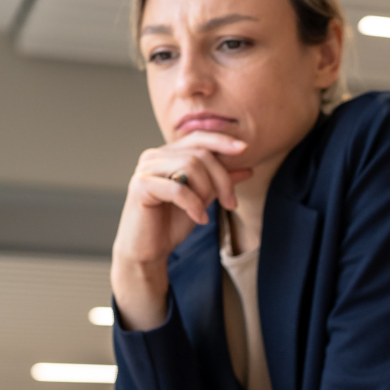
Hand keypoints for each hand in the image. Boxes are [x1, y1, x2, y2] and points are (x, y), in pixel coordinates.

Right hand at [111, 132, 251, 330]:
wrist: (148, 251)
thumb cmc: (170, 223)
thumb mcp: (203, 199)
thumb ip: (220, 182)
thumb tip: (248, 168)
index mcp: (167, 154)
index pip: (198, 138)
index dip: (222, 141)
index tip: (245, 150)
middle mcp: (154, 156)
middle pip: (199, 154)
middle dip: (221, 179)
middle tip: (230, 203)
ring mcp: (145, 169)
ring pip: (190, 166)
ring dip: (206, 192)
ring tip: (205, 212)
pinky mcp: (141, 186)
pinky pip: (178, 189)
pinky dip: (194, 205)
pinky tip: (199, 219)